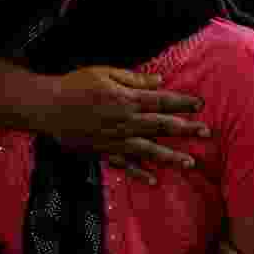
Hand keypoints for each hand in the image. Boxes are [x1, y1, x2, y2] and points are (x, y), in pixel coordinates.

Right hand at [40, 66, 209, 183]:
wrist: (47, 107)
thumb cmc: (75, 85)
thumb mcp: (104, 72)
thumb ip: (133, 78)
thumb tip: (159, 81)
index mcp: (127, 99)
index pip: (161, 101)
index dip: (182, 103)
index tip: (200, 105)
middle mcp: (125, 122)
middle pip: (161, 126)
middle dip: (186, 129)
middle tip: (206, 133)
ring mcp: (115, 140)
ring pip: (148, 150)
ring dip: (170, 157)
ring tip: (189, 163)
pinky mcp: (103, 152)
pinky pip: (125, 165)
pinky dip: (139, 174)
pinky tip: (153, 181)